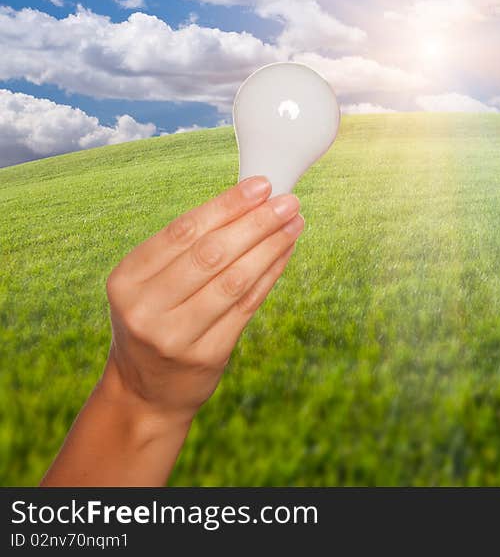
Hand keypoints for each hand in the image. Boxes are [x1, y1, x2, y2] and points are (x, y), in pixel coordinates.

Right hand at [103, 175, 303, 423]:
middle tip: (288, 200)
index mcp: (126, 280)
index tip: (260, 185)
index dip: (226, 205)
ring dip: (270, 246)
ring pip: (234, 280)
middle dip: (255, 222)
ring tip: (295, 222)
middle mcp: (146, 308)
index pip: (183, 231)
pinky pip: (247, 306)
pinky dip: (270, 274)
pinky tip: (286, 252)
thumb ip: (187, 249)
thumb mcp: (149, 285)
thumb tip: (248, 201)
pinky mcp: (207, 355)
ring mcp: (176, 336)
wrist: (145, 392)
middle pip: (211, 254)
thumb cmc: (155, 320)